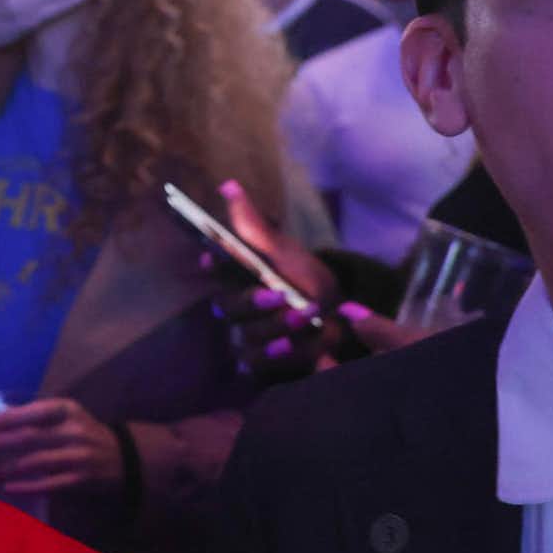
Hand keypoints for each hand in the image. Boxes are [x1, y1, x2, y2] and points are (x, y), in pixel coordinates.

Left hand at [0, 398, 123, 500]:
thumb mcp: (67, 415)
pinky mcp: (80, 479)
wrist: (121, 457)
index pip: (37, 411)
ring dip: (7, 468)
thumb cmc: (83, 432)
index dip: (13, 416)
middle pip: (31, 437)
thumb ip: (36, 414)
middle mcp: (74, 431)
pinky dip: (27, 486)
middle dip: (0, 443)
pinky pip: (49, 484)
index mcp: (68, 410)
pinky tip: (8, 487)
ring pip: (36, 462)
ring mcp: (78, 457)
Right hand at [201, 181, 426, 379]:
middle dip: (254, 305)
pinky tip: (305, 350)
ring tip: (304, 323)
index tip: (216, 260)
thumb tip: (228, 185)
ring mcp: (250, 340)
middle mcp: (238, 312)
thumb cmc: (305, 279)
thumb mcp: (285, 252)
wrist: (339, 316)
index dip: (213, 265)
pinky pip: (264, 368)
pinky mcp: (266, 366)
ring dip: (274, 331)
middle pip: (228, 311)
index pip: (214, 269)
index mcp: (238, 279)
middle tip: (282, 297)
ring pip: (246, 341)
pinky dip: (285, 359)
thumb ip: (255, 227)